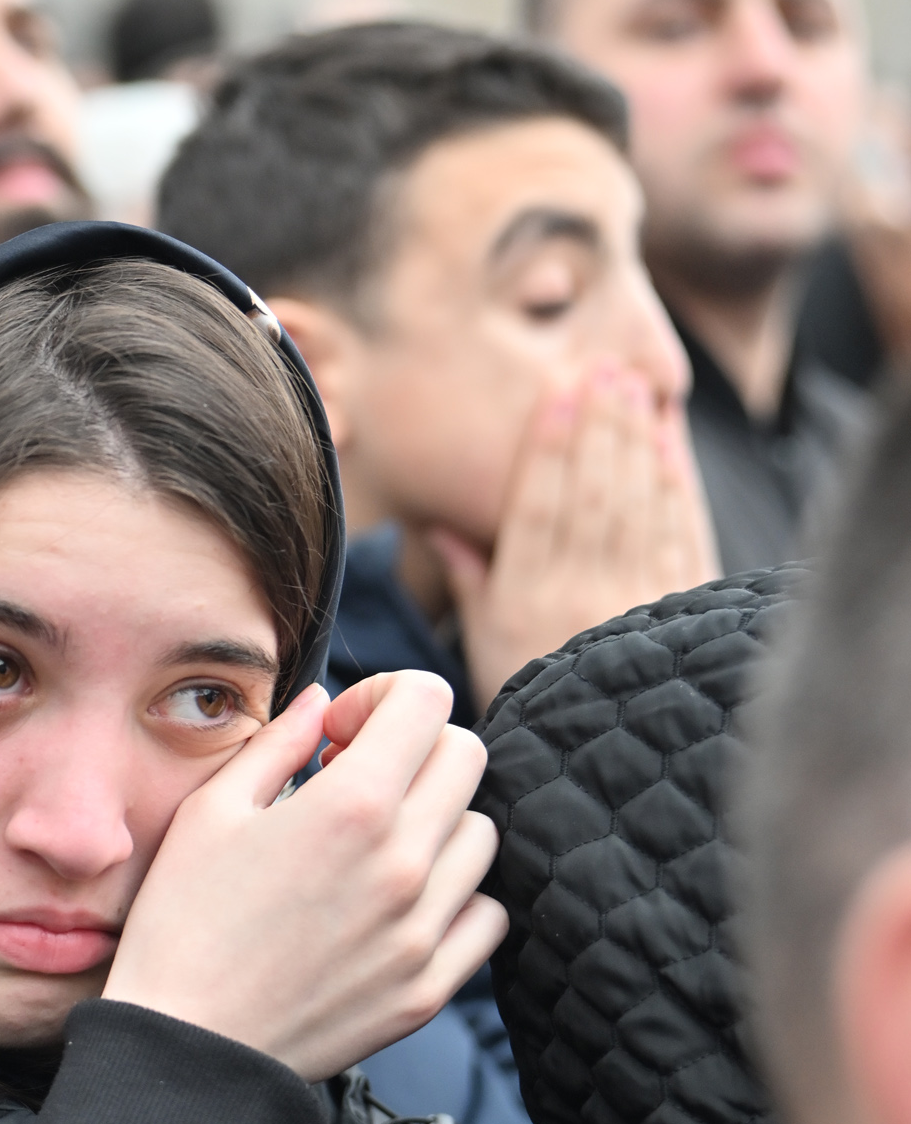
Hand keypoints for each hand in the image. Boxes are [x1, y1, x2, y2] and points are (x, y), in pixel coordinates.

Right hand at [102, 669, 505, 1082]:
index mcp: (351, 806)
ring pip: (480, 834)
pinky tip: (397, 904)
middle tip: (354, 783)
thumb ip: (276, 744)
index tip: (340, 735)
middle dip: (412, 751)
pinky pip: (485, 914)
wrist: (187, 1048)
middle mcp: (406, 861)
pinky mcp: (431, 986)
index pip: (426, 699)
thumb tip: (323, 705)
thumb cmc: (181, 925)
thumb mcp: (210, 813)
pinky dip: (454, 897)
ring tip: (373, 848)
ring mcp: (426, 928)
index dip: (383, 696)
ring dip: (435, 822)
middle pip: (465, 756)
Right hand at [429, 366, 717, 714]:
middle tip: (604, 368)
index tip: (558, 390)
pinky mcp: (682, 605)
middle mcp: (583, 593)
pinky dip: (676, 483)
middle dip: (599, 425)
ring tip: (633, 388)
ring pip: (637, 504)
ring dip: (637, 440)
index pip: (538, 506)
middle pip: (592, 493)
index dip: (548, 444)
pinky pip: (680, 532)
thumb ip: (470, 583)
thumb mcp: (485, 648)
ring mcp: (639, 598)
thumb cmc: (535, 697)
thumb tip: (440, 527)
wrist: (607, 754)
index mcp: (527, 600)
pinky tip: (669, 443)